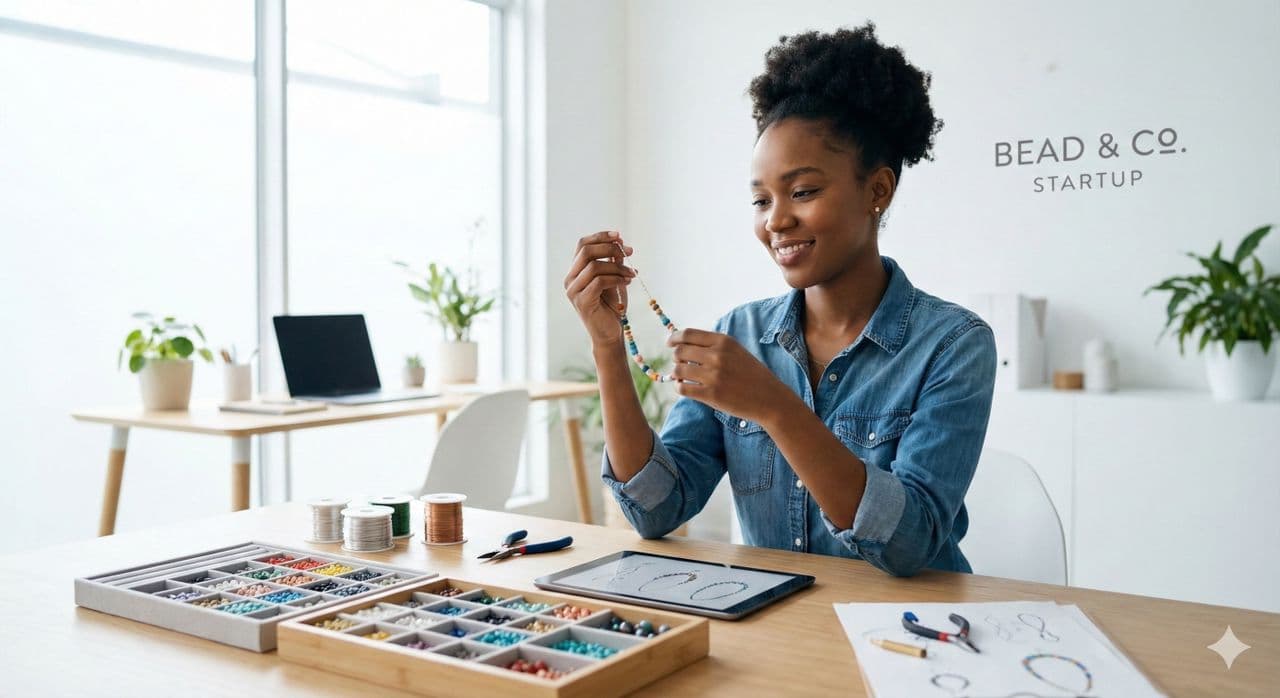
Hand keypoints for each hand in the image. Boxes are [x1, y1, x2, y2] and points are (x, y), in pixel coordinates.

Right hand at [564, 231, 635, 346]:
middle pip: (586, 251)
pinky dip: (616, 278)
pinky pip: (599, 282)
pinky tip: (628, 281)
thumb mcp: (614, 278)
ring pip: (594, 266)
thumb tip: (620, 242)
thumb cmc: (611, 306)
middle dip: (610, 248)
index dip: (600, 237)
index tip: (620, 236)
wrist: (610, 333)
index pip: (582, 245)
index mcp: (575, 271)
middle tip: (630, 252)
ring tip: (632, 273)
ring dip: (618, 266)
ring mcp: (574, 291)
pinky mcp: (582, 302)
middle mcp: (570, 279)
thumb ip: (613, 261)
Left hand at [667, 328, 792, 423]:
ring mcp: (714, 375)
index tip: (670, 343)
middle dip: (676, 358)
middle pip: (680, 351)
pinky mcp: (711, 394)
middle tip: (680, 364)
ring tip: (682, 378)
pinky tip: (684, 388)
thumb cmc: (752, 375)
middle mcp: (717, 355)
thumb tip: (684, 343)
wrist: (770, 399)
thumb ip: (714, 346)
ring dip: (676, 374)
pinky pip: (682, 388)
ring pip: (678, 370)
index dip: (674, 338)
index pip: (688, 334)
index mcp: (724, 341)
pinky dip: (678, 387)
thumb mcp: (736, 351)